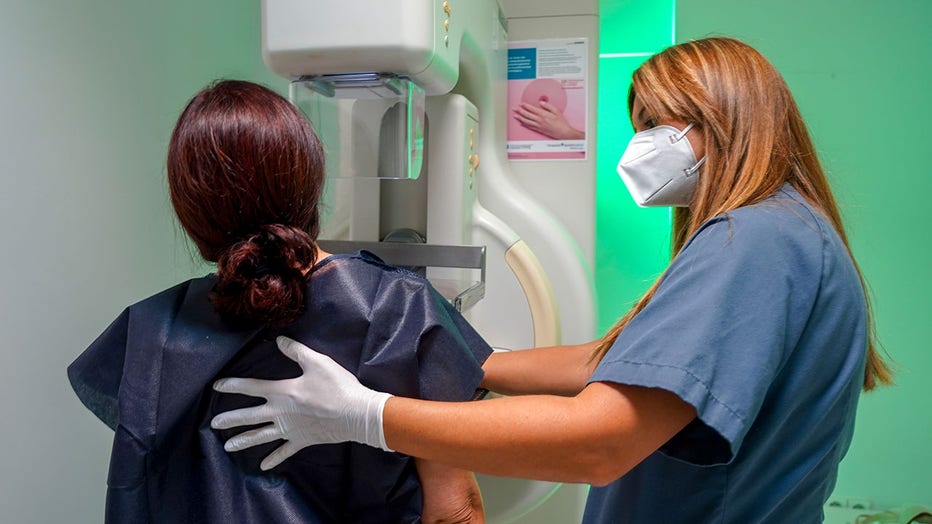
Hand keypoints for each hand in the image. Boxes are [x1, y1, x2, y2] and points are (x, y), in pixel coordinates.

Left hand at [210, 336, 392, 469]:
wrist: (356, 413)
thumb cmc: (337, 386)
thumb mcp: (317, 362)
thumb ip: (296, 351)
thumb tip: (279, 340)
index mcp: (282, 392)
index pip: (251, 387)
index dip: (233, 385)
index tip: (217, 386)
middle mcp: (280, 412)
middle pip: (249, 416)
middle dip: (230, 419)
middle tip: (213, 424)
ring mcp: (290, 429)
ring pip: (261, 436)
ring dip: (243, 441)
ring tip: (227, 446)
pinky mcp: (302, 440)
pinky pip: (284, 451)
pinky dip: (273, 458)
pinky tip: (263, 466)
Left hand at [512, 101, 584, 139]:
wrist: (563, 132)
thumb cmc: (561, 122)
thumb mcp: (556, 111)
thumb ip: (548, 106)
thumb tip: (541, 102)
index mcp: (543, 114)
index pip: (532, 109)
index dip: (525, 106)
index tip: (521, 103)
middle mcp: (539, 120)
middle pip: (527, 115)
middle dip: (519, 111)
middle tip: (514, 108)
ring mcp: (538, 126)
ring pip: (526, 121)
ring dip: (520, 118)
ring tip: (515, 115)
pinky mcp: (539, 130)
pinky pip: (530, 127)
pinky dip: (524, 124)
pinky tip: (521, 123)